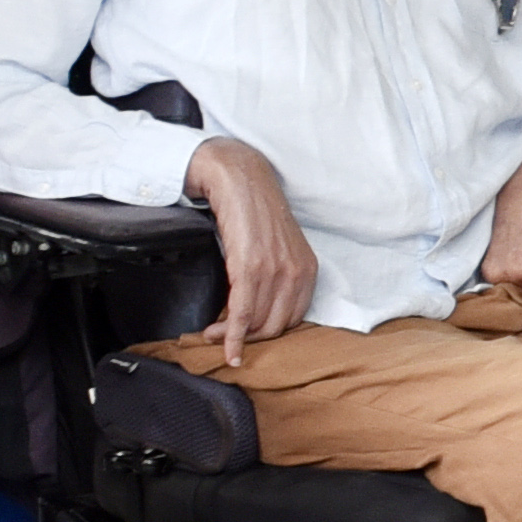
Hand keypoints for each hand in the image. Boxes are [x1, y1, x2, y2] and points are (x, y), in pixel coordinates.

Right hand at [181, 138, 317, 367]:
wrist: (240, 179)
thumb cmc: (255, 212)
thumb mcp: (278, 247)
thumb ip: (279, 276)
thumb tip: (261, 306)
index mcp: (308, 269)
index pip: (291, 319)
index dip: (266, 333)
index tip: (246, 335)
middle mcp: (296, 273)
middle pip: (274, 327)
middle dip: (248, 339)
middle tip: (224, 337)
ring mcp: (274, 271)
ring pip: (256, 323)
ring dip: (231, 336)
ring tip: (212, 334)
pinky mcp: (250, 267)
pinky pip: (241, 313)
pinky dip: (230, 335)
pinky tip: (219, 342)